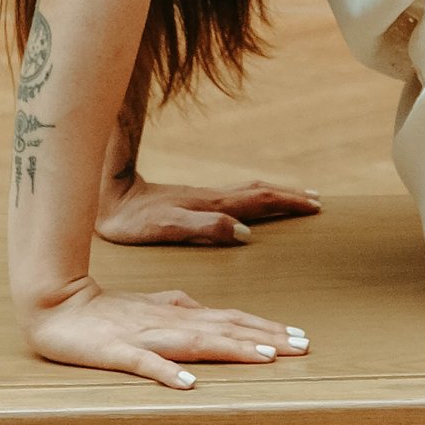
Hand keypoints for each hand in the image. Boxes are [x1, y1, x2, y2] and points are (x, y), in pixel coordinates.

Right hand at [24, 281, 309, 387]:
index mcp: (177, 313)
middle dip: (265, 337)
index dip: (266, 328)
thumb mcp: (149, 305)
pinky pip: (146, 363)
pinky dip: (168, 372)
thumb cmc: (103, 309)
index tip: (299, 338)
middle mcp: (169, 321)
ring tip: (266, 358)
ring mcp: (144, 335)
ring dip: (232, 348)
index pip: (231, 319)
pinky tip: (190, 383)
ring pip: (196, 341)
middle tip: (302, 347)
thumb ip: (176, 304)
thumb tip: (203, 307)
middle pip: (225, 328)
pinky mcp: (117, 351)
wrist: (55, 305)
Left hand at [94, 169, 320, 246]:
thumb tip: (244, 232)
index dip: (288, 203)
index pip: (260, 201)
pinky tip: (253, 204)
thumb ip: (205, 228)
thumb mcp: (167, 227)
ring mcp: (203, 197)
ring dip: (276, 195)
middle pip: (260, 193)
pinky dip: (255, 198)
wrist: (107, 196)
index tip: (315, 205)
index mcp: (212, 205)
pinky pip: (235, 196)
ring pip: (248, 192)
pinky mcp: (193, 201)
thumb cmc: (133, 219)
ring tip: (296, 198)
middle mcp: (212, 198)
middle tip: (317, 201)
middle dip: (290, 197)